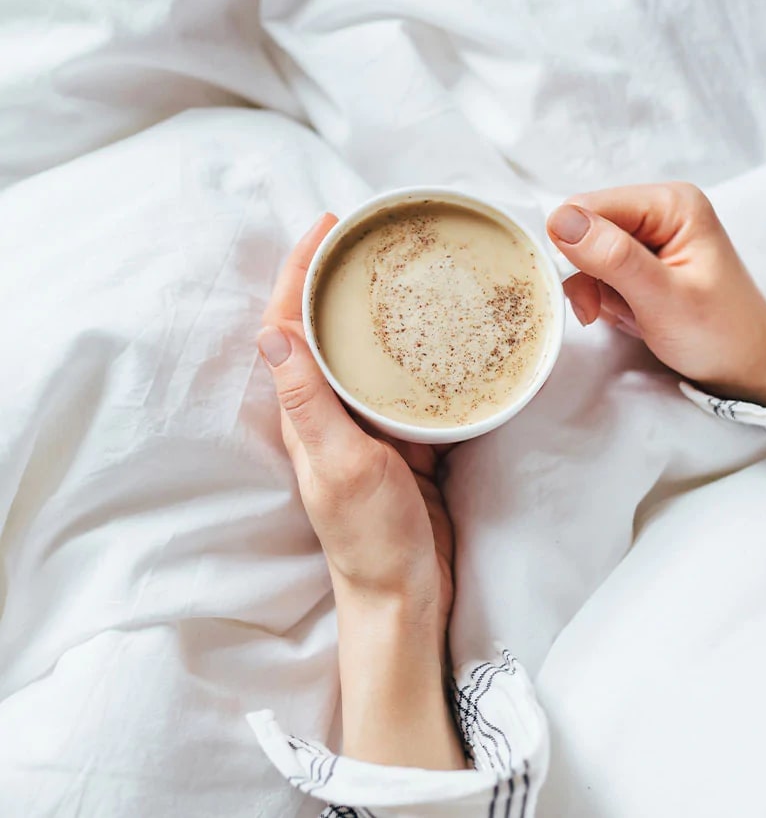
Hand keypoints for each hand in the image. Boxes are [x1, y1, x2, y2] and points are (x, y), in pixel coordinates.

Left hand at [258, 214, 463, 769]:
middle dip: (339, 277)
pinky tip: (439, 332)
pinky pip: (406, 385)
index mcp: (304, 413)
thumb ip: (309, 402)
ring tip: (408, 270)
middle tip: (373, 235)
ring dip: (378, 309)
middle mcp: (329, 412)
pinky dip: (416, 352)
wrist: (406, 594)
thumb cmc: (371, 537)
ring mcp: (367, 426)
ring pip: (367, 353)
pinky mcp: (402, 441)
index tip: (328, 226)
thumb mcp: (341, 466)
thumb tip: (270, 332)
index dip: (300, 272)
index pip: (289, 326)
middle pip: (325, 329)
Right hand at [547, 182, 765, 406]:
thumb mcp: (663, 299)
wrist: (749, 365)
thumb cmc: (720, 334)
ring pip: (588, 253)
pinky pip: (602, 270)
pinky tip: (634, 314)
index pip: (588, 206)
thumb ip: (613, 257)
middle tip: (607, 311)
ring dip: (598, 291)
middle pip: (584, 228)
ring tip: (631, 315)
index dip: (573, 248)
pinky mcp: (646, 257)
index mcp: (671, 204)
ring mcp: (653, 232)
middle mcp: (660, 208)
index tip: (587, 294)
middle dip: (588, 275)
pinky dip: (608, 298)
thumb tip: (560, 219)